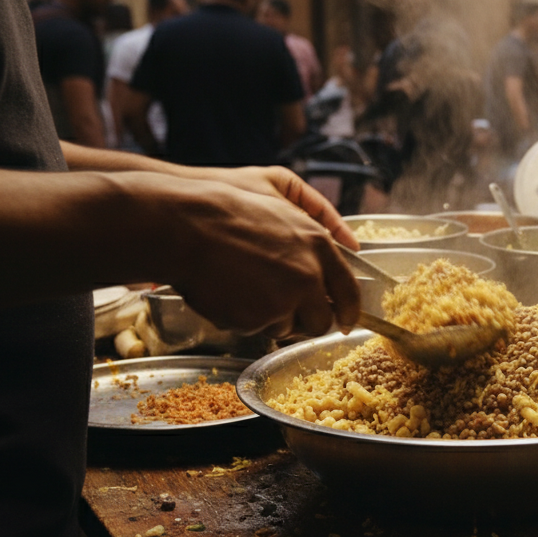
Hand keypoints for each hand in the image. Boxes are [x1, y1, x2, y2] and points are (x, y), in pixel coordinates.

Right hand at [114, 171, 359, 336]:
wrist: (186, 226)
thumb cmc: (227, 211)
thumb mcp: (284, 206)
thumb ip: (316, 229)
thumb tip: (342, 253)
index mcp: (319, 246)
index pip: (349, 291)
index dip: (351, 312)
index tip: (348, 322)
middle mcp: (308, 276)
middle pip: (322, 321)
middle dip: (308, 323)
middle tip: (288, 315)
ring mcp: (284, 300)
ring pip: (288, 328)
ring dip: (272, 318)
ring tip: (245, 290)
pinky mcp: (257, 318)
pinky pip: (257, 330)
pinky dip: (244, 320)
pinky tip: (228, 295)